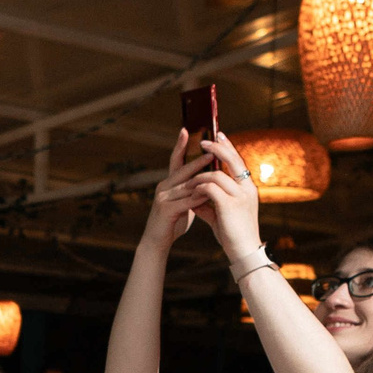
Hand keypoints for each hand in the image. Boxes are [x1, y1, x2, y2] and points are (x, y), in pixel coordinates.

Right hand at [140, 128, 220, 251]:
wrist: (156, 242)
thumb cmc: (172, 222)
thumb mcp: (184, 202)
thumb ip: (192, 190)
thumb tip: (206, 180)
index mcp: (168, 183)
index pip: (175, 160)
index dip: (180, 145)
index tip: (186, 129)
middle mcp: (163, 187)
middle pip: (182, 169)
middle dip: (198, 160)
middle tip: (212, 150)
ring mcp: (163, 197)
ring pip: (187, 185)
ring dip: (203, 179)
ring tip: (217, 171)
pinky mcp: (166, 210)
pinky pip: (186, 201)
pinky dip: (199, 198)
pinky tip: (210, 195)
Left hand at [180, 132, 265, 262]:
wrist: (243, 251)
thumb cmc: (233, 234)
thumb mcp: (222, 214)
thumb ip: (210, 203)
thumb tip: (196, 196)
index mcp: (248, 188)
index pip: (238, 162)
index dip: (228, 147)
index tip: (219, 135)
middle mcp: (247, 188)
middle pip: (233, 160)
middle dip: (217, 148)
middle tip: (203, 141)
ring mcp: (240, 195)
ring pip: (216, 175)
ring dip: (199, 177)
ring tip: (189, 182)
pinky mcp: (230, 204)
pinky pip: (210, 188)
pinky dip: (199, 189)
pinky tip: (192, 193)